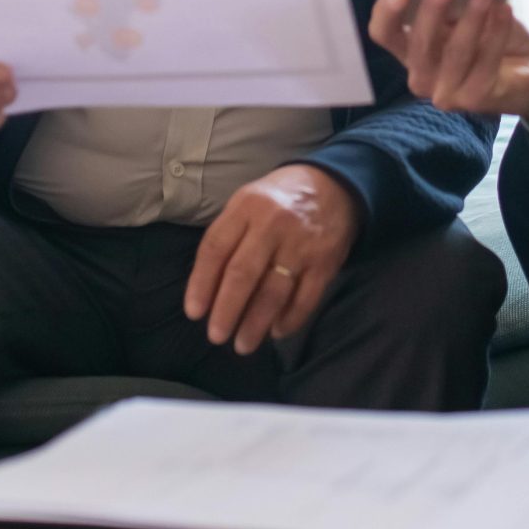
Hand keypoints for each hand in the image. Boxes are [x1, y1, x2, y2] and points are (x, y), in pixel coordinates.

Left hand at [185, 165, 360, 354]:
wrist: (334, 184)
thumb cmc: (278, 199)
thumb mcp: (247, 202)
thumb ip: (228, 236)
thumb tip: (207, 287)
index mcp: (246, 207)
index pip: (216, 249)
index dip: (201, 283)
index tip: (194, 313)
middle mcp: (273, 224)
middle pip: (243, 274)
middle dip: (226, 310)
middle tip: (216, 336)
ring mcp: (302, 244)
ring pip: (273, 291)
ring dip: (256, 324)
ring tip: (243, 345)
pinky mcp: (326, 261)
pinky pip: (306, 298)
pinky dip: (291, 319)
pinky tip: (277, 332)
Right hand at [367, 0, 528, 119]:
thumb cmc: (489, 33)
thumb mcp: (463, 11)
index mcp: (408, 49)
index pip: (383, 33)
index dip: (388, 11)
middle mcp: (420, 75)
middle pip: (418, 44)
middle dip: (431, 10)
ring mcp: (445, 93)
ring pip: (455, 53)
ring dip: (470, 18)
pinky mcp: (475, 100)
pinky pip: (485, 64)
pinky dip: (495, 33)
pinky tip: (505, 9)